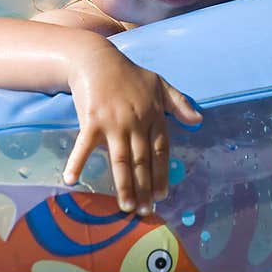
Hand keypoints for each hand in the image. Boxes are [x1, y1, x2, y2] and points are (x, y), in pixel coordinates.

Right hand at [64, 44, 201, 214]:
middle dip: (144, 188)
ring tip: (125, 206)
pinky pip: (84, 146)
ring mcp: (114, 122)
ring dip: (123, 185)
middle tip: (144, 211)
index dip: (161, 174)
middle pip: (142, 161)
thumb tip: (199, 119)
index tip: (161, 195)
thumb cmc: (129, 74)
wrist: (97, 60)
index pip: (161, 151)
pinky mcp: (92, 120)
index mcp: (154, 115)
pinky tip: (72, 180)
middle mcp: (136, 122)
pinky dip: (77, 163)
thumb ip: (180, 103)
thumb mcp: (160, 84)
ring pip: (120, 160)